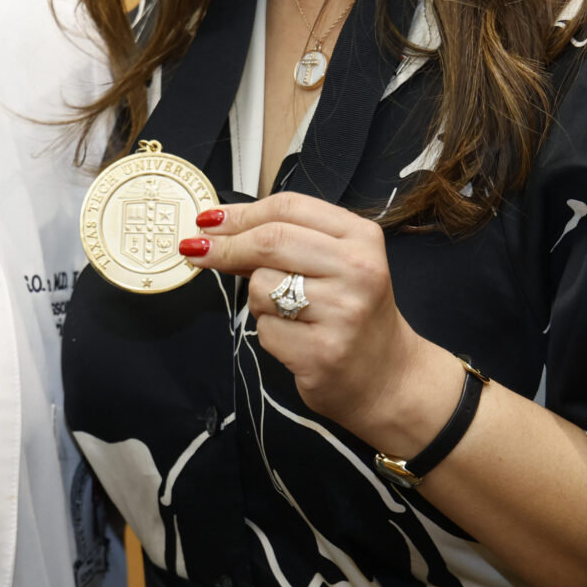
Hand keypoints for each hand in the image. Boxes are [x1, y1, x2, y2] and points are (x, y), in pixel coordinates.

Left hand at [182, 193, 459, 448]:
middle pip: (271, 240)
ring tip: (287, 314)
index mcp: (361, 238)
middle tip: (198, 252)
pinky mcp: (323, 352)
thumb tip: (217, 230)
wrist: (389, 379)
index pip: (289, 208)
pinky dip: (269, 333)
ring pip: (261, 286)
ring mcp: (343, 312)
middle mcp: (358, 270)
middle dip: (226, 246)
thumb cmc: (352, 316)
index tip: (209, 220)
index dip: (241, 212)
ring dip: (256, 300)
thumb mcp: (334, 267)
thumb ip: (286, 244)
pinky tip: (296, 340)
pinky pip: (266, 329)